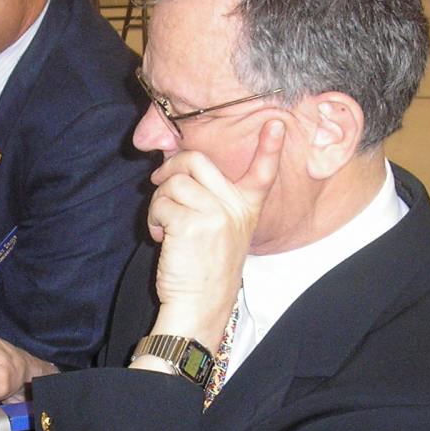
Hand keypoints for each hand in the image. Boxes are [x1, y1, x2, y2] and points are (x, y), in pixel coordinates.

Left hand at [146, 121, 285, 346]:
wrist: (200, 306)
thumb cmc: (204, 270)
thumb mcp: (222, 232)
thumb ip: (210, 201)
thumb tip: (177, 168)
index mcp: (246, 208)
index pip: (263, 174)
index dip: (269, 147)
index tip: (275, 123)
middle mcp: (234, 207)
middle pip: (195, 160)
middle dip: (169, 168)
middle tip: (159, 184)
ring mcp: (214, 214)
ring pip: (172, 183)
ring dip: (158, 202)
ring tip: (163, 225)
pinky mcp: (191, 224)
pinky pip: (161, 204)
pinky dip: (154, 219)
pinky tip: (161, 237)